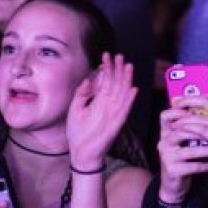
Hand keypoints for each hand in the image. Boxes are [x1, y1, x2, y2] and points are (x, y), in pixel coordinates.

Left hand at [66, 53, 137, 168]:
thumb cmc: (78, 132)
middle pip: (116, 83)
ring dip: (126, 80)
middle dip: (117, 69)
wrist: (81, 152)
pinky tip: (133, 89)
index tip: (106, 56)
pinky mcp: (117, 122)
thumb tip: (88, 80)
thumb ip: (81, 94)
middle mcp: (108, 104)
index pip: (105, 80)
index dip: (106, 68)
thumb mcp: (75, 109)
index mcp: (99, 100)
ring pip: (122, 92)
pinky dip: (129, 100)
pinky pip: (124, 109)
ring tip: (127, 66)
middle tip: (118, 56)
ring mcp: (114, 112)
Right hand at [157, 108, 207, 202]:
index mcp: (166, 132)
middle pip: (180, 132)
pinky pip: (192, 166)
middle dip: (201, 132)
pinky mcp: (172, 171)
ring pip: (189, 151)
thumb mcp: (182, 141)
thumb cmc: (183, 158)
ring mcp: (167, 157)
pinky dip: (206, 165)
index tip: (195, 112)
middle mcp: (164, 142)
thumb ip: (190, 127)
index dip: (177, 112)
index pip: (165, 116)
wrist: (174, 185)